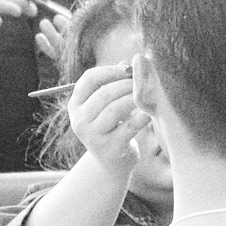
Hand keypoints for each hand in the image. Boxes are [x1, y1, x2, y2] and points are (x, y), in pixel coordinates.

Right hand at [62, 58, 155, 175]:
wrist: (110, 163)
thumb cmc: (111, 127)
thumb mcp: (106, 106)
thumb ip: (114, 84)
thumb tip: (131, 62)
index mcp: (75, 105)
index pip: (89, 79)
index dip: (110, 70)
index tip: (128, 69)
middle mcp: (79, 121)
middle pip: (104, 94)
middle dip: (126, 85)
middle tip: (143, 82)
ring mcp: (93, 136)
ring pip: (114, 110)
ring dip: (133, 99)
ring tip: (147, 96)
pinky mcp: (110, 149)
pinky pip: (128, 128)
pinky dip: (141, 118)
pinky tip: (150, 113)